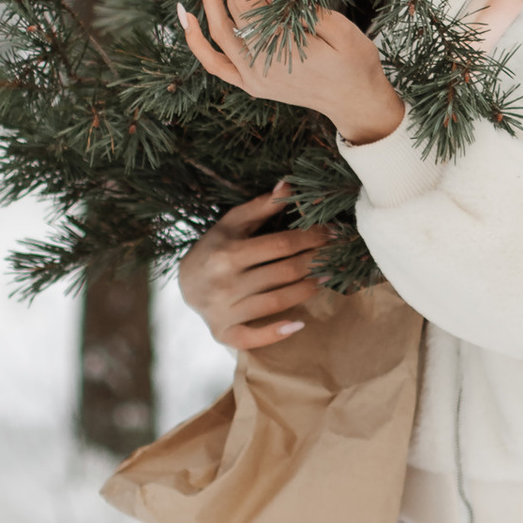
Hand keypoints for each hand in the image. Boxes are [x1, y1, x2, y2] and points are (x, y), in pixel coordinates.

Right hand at [176, 184, 330, 354]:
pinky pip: (252, 337)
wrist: (185, 284)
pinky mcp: (224, 333)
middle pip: (283, 272)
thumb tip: (289, 185)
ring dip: (307, 290)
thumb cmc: (214, 248)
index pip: (280, 245)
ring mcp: (224, 310)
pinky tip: (299, 324)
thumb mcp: (231, 224)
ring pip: (276, 301)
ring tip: (328, 278)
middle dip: (315, 262)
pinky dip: (276, 332)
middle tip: (337, 256)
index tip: (331, 232)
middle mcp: (225, 282)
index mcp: (228, 253)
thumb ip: (261, 206)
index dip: (310, 238)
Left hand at [179, 0, 406, 143]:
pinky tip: (187, 15)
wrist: (358, 104)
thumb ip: (304, 8)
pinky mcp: (250, 84)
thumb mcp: (342, 30)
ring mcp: (251, 78)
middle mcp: (259, 65)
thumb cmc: (356, 64)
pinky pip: (214, 63)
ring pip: (216, 32)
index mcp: (282, 49)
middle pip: (227, 10)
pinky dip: (196, 40)